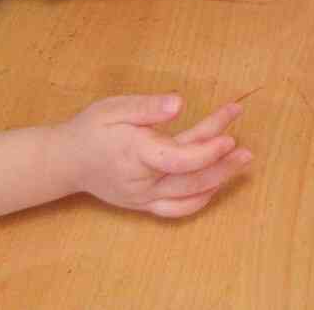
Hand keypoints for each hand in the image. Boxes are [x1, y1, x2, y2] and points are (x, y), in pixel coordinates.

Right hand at [55, 95, 252, 217]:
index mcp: (136, 155)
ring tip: (241, 163)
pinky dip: (199, 199)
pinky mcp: (143, 205)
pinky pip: (176, 210)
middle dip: (222, 165)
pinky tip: (216, 184)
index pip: (179, 158)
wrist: (66, 161)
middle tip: (247, 151)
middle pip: (190, 179)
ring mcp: (143, 198)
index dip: (207, 149)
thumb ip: (147, 107)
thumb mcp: (114, 108)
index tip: (229, 135)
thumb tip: (178, 103)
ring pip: (187, 195)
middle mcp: (143, 182)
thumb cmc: (91, 130)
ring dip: (218, 180)